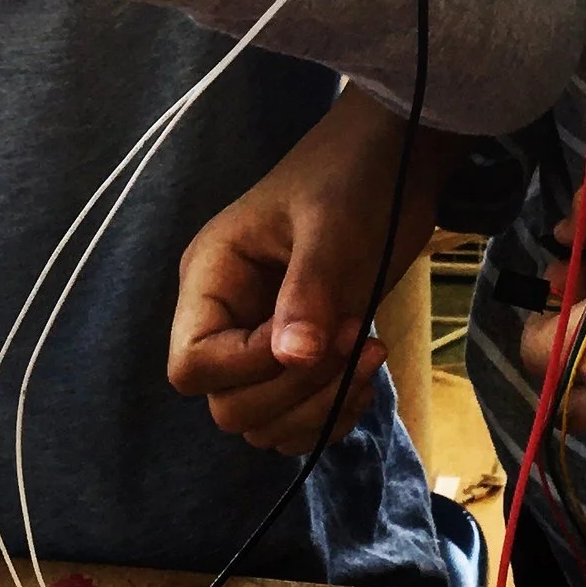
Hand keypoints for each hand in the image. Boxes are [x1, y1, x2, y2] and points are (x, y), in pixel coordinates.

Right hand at [171, 90, 460, 456]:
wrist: (394, 163)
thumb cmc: (352, 176)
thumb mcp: (330, 224)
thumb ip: (308, 289)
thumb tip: (292, 358)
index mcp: (211, 279)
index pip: (192, 364)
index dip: (249, 370)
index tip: (315, 340)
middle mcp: (227, 318)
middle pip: (228, 405)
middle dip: (296, 392)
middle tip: (355, 342)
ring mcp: (262, 341)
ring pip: (262, 423)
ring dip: (318, 411)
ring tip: (369, 357)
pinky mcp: (301, 357)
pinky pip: (297, 422)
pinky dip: (332, 418)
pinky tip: (367, 377)